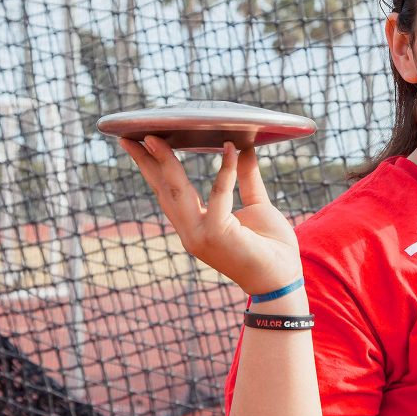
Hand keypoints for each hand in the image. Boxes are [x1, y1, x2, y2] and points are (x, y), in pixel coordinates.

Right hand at [119, 136, 301, 294]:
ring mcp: (200, 235)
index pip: (167, 193)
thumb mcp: (257, 205)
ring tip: (157, 138)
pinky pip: (218, 193)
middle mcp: (191, 232)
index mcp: (196, 226)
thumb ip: (246, 178)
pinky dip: (225, 169)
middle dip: (147, 161)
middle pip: (163, 190)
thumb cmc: (271, 247)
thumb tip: (244, 147)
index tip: (138, 144)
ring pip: (177, 190)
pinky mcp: (217, 234)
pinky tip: (230, 148)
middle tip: (133, 135)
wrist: (283, 279)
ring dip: (166, 161)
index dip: (151, 169)